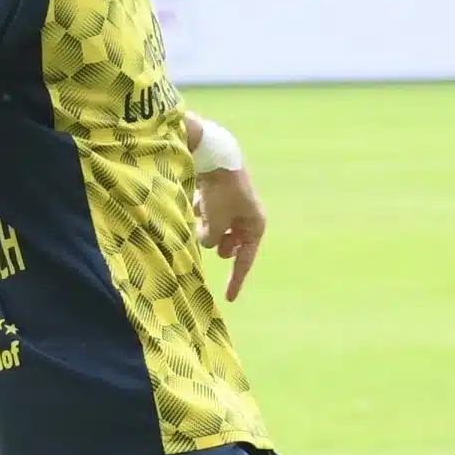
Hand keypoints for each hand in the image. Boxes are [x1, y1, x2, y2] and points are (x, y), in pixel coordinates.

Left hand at [194, 165, 266, 301]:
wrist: (216, 155)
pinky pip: (210, 213)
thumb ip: (211, 240)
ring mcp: (235, 206)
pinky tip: (198, 198)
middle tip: (206, 233)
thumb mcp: (215, 221)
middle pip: (230, 243)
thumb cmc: (220, 193)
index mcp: (255, 225)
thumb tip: (207, 243)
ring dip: (206, 224)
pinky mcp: (222, 195)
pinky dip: (202, 211)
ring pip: (217, 228)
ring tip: (200, 211)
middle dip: (216, 241)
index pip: (245, 259)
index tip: (229, 299)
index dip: (237, 279)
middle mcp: (248, 217)